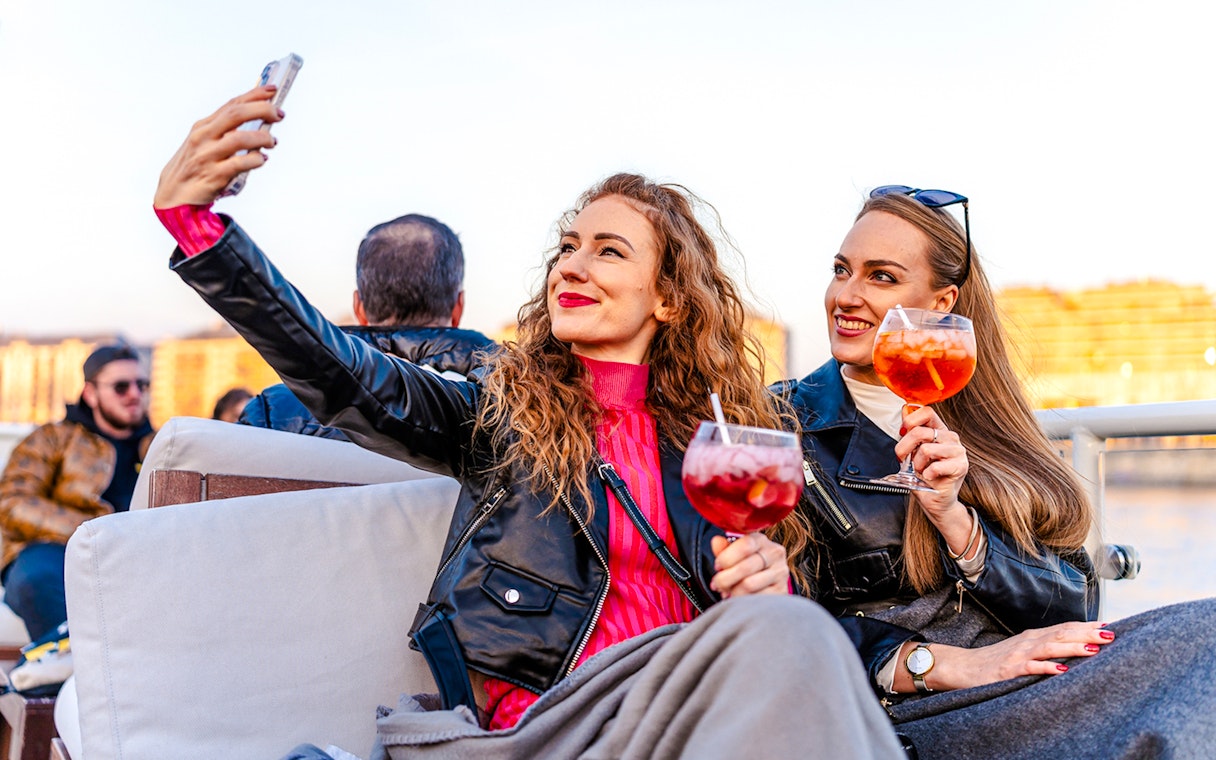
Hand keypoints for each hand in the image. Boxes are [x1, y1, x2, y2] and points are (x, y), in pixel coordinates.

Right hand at [153, 85, 283, 208]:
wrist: (174, 194)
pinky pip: (239, 163)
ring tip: (272, 142)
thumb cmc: (195, 166)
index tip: (272, 90)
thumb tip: (258, 120)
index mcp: (204, 126)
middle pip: (236, 114)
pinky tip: (262, 159)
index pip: (232, 104)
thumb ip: (227, 131)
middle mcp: (204, 137)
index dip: (254, 95)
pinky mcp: (214, 175)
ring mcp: (208, 156)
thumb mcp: (205, 142)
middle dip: (262, 110)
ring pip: (239, 138)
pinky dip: (255, 159)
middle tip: (279, 114)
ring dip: (262, 138)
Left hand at [709, 532, 787, 598]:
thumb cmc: (746, 562)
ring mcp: (780, 573)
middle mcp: (774, 553)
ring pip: (749, 585)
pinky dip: (743, 601)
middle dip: (724, 579)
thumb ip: (723, 548)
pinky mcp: (781, 591)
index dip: (726, 558)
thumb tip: (716, 541)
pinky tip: (739, 599)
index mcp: (761, 540)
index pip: (745, 545)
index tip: (717, 566)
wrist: (766, 579)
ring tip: (727, 592)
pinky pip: (756, 599)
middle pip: (745, 568)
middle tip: (716, 585)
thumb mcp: (734, 552)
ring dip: (732, 591)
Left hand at [895, 405, 972, 548]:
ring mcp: (958, 451)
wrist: (936, 500)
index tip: (902, 432)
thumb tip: (904, 410)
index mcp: (939, 431)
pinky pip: (935, 466)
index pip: (927, 412)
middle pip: (920, 432)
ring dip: (916, 464)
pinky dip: (926, 474)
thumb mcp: (912, 452)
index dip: (910, 420)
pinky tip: (929, 477)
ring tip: (921, 470)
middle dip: (903, 448)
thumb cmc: (924, 476)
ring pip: (926, 449)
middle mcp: (950, 438)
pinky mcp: (961, 466)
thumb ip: (910, 432)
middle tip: (903, 459)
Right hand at [908, 621, 1114, 691]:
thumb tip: (1072, 650)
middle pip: (1061, 633)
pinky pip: (1029, 667)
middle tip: (1111, 633)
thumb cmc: (993, 662)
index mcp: (1032, 637)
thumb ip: (1044, 649)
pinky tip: (1062, 669)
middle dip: (1087, 633)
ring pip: (1049, 647)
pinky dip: (1047, 667)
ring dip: (1073, 646)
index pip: (1064, 628)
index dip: (1086, 626)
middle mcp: (1027, 642)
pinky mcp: (1007, 670)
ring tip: (1095, 647)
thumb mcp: (1021, 652)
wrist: (961, 667)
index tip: (1110, 626)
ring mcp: (1017, 655)